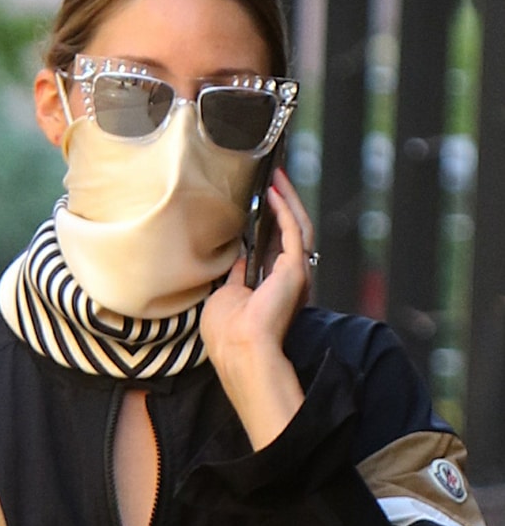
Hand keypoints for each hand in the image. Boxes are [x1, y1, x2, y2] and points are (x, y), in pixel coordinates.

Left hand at [201, 168, 315, 449]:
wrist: (240, 349)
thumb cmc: (227, 332)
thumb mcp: (226, 297)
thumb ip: (235, 276)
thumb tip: (237, 258)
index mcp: (272, 287)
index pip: (273, 247)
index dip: (268, 223)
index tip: (259, 202)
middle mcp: (289, 279)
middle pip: (290, 231)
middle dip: (283, 204)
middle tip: (273, 178)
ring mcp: (295, 273)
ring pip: (298, 226)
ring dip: (288, 199)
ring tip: (277, 176)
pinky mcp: (295, 269)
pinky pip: (294, 231)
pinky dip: (285, 209)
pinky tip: (274, 192)